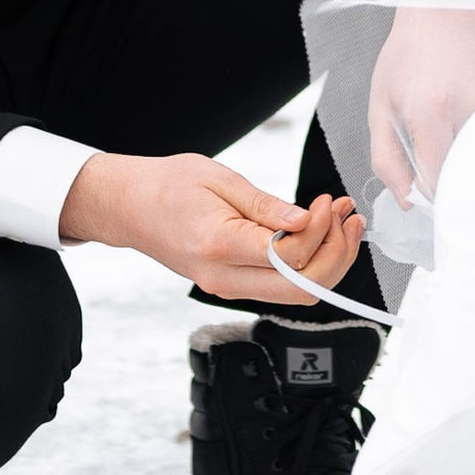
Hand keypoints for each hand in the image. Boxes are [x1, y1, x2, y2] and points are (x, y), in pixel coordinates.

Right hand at [58, 151, 363, 302]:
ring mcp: (226, 288)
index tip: (327, 203)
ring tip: (340, 221)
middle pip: (301, 289)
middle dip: (336, 254)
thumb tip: (304, 220)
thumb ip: (266, 205)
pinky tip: (317, 234)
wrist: (129, 207)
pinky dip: (307, 265)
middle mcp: (223, 278)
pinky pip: (280, 286)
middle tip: (345, 216)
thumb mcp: (220, 179)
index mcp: (219, 246)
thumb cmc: (168, 185)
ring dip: (328, 261)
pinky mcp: (231, 286)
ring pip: (295, 294)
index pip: (288, 256)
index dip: (319, 232)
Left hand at [370, 0, 474, 207]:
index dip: (426, 192)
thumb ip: (386, 159)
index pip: (437, 180)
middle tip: (432, 167)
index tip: (419, 185)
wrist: (446, 15)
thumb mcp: (380, 106)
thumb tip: (408, 199)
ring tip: (448, 140)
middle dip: (448, 183)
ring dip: (465, 163)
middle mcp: (467, 109)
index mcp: (430, 111)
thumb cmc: (409, 57)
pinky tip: (464, 123)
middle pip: (464, 175)